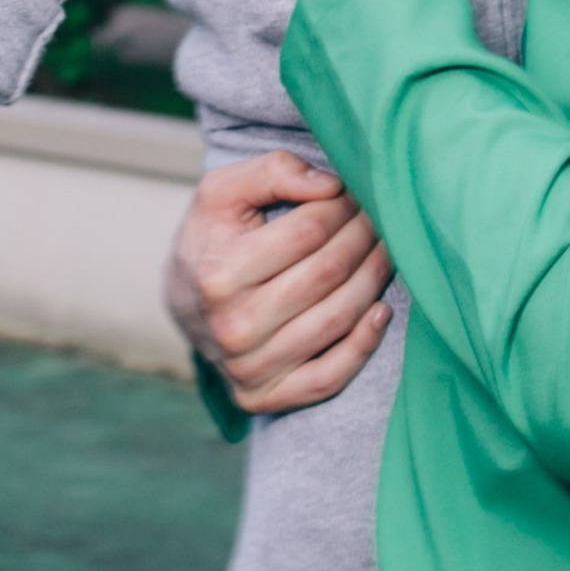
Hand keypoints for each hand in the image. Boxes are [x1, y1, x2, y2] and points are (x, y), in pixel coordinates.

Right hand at [165, 152, 394, 413]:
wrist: (183, 303)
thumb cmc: (212, 239)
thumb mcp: (223, 192)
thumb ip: (272, 173)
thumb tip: (331, 186)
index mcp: (218, 274)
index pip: (308, 232)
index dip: (342, 207)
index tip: (354, 193)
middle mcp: (231, 327)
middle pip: (328, 274)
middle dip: (365, 237)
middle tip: (381, 217)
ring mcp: (247, 369)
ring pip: (337, 320)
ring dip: (373, 279)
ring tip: (386, 251)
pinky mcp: (264, 398)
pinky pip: (329, 378)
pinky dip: (364, 344)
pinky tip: (381, 309)